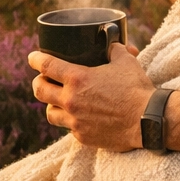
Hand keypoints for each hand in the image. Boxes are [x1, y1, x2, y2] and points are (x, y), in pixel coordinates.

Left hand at [29, 44, 153, 150]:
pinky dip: (71, 120)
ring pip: (50, 113)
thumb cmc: (136, 89)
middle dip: (38, 83)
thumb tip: (112, 43)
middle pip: (40, 91)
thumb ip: (115, 50)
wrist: (147, 120)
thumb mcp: (126, 62)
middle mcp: (71, 100)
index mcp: (78, 79)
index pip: (46, 66)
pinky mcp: (82, 136)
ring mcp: (74, 121)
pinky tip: (80, 117)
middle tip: (42, 79)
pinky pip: (68, 128)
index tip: (32, 58)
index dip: (36, 59)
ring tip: (58, 101)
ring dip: (52, 105)